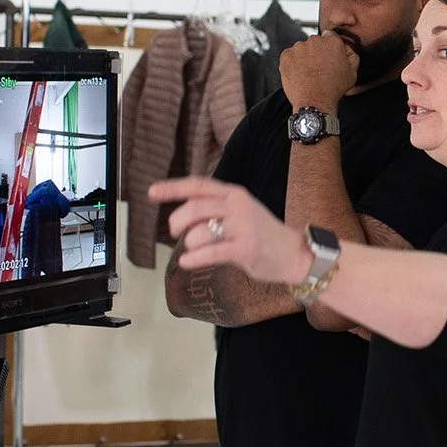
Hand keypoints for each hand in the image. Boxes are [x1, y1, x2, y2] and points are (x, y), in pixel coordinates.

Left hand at [151, 178, 311, 284]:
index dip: (172, 188)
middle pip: (195, 207)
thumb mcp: (239, 212)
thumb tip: (180, 215)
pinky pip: (211, 252)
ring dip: (189, 242)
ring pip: (201, 230)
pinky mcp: (246, 248)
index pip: (198, 185)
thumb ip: (214, 209)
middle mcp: (238, 206)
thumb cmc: (261, 235)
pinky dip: (194, 258)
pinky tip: (187, 262)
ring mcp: (243, 227)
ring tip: (192, 250)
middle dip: (177, 220)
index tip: (151, 192)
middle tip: (174, 232)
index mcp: (234, 194)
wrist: (294, 254)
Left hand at [280, 33, 359, 110]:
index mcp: (332, 42)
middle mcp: (315, 41)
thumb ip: (351, 56)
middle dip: (316, 52)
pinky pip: (289, 56)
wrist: (314, 101)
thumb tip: (347, 49)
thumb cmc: (332, 89)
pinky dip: (292, 63)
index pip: (329, 36)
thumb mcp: (352, 73)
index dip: (329, 47)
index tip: (327, 56)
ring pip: (301, 49)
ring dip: (304, 58)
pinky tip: (300, 74)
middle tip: (318, 68)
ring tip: (308, 73)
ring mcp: (299, 48)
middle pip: (314, 42)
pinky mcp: (286, 56)